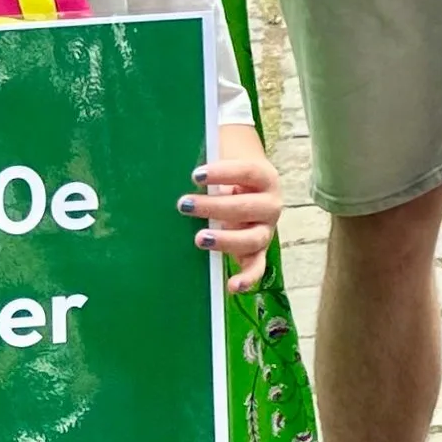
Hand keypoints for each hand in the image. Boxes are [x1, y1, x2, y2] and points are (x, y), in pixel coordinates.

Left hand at [184, 128, 281, 292]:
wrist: (251, 188)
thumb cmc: (229, 175)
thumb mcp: (224, 163)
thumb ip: (209, 161)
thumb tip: (169, 157)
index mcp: (264, 177)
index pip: (247, 172)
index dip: (222, 173)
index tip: (194, 175)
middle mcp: (271, 204)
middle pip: (247, 207)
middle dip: (214, 207)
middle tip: (184, 205)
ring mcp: (266, 229)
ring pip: (252, 238)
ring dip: (226, 240)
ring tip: (199, 239)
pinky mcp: (258, 250)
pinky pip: (257, 266)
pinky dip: (248, 278)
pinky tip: (232, 285)